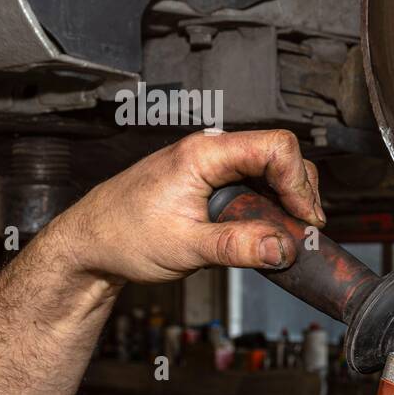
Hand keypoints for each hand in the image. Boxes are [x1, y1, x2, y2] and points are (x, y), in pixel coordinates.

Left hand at [50, 129, 325, 284]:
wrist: (89, 243)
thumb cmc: (122, 236)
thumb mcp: (185, 248)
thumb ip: (238, 247)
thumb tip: (283, 248)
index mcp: (203, 153)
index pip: (275, 146)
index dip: (299, 182)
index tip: (304, 218)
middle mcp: (210, 150)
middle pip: (280, 154)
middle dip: (300, 191)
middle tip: (303, 230)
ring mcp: (211, 164)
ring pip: (270, 168)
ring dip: (288, 198)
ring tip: (288, 232)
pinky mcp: (211, 180)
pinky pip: (255, 181)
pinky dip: (271, 202)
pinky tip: (269, 227)